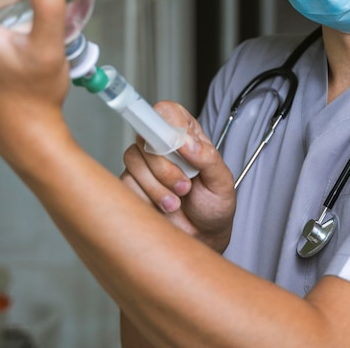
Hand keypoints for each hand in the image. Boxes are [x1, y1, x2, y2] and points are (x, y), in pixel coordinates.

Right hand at [122, 101, 235, 252]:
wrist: (202, 237)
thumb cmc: (213, 205)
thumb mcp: (222, 181)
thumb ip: (208, 158)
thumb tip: (187, 142)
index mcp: (186, 134)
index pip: (167, 111)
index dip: (167, 123)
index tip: (174, 144)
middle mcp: (162, 145)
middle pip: (146, 136)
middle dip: (165, 167)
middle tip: (185, 185)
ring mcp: (145, 163)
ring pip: (134, 159)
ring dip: (158, 186)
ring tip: (177, 201)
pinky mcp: (132, 183)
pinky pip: (127, 182)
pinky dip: (149, 198)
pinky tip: (165, 207)